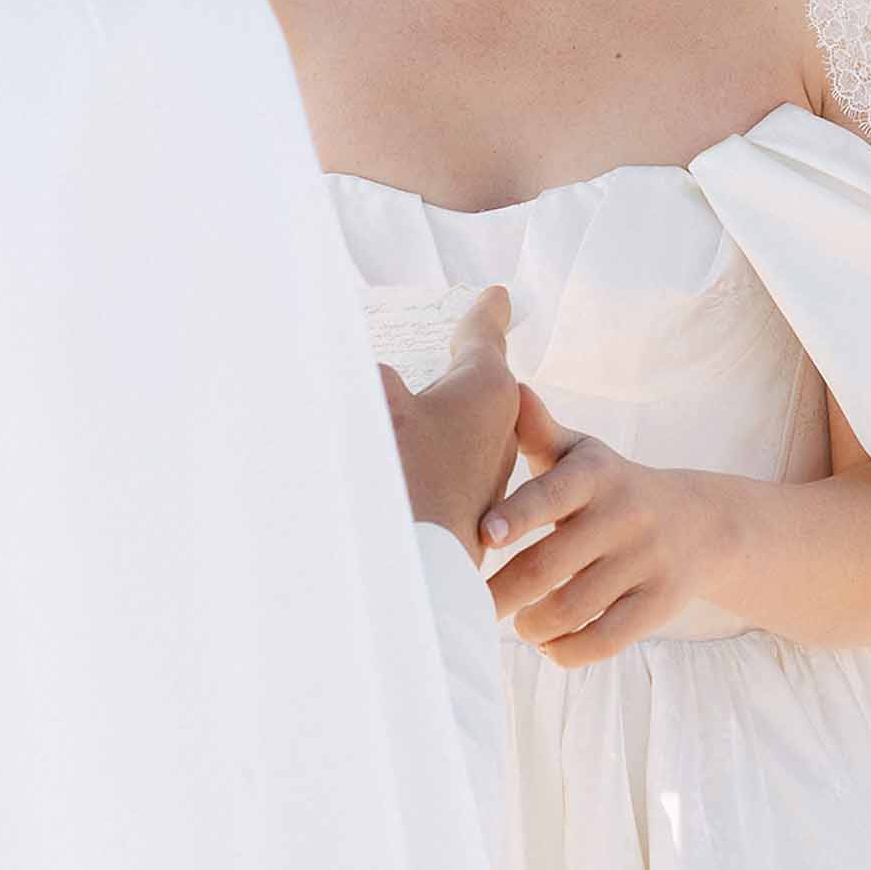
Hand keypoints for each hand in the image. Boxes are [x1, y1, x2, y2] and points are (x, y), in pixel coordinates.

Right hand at [379, 286, 519, 567]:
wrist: (420, 573)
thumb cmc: (404, 478)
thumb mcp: (377, 407)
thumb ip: (372, 379)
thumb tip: (374, 376)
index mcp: (485, 387)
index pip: (485, 336)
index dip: (483, 314)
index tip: (496, 296)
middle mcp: (498, 427)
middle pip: (478, 382)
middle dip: (461, 367)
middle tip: (450, 346)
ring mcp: (488, 472)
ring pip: (467, 427)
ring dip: (443, 416)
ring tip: (414, 407)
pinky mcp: (474, 509)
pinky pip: (453, 464)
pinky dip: (433, 454)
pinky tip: (405, 462)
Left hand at [480, 385, 722, 668]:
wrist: (698, 522)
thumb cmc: (613, 485)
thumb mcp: (582, 454)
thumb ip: (540, 432)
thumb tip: (510, 390)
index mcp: (595, 475)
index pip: (551, 494)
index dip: (516, 515)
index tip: (482, 535)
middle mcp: (623, 515)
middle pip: (550, 565)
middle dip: (503, 592)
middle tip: (471, 602)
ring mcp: (645, 561)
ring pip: (572, 608)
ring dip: (531, 625)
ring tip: (517, 623)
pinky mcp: (660, 603)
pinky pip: (605, 640)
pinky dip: (566, 651)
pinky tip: (549, 644)